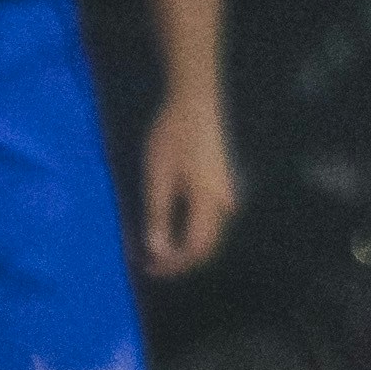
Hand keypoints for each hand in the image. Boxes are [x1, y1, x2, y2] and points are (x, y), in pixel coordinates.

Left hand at [133, 91, 240, 281]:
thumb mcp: (158, 177)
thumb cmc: (172, 136)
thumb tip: (157, 252)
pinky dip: (188, 230)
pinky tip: (168, 224)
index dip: (173, 265)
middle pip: (206, 246)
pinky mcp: (218, 183)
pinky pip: (207, 219)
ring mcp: (223, 192)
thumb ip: (158, 216)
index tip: (147, 268)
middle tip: (149, 263)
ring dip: (183, 246)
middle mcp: (222, 203)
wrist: (194, 101)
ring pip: (208, 233)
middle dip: (178, 260)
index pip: (194, 249)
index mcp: (207, 202)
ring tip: (153, 246)